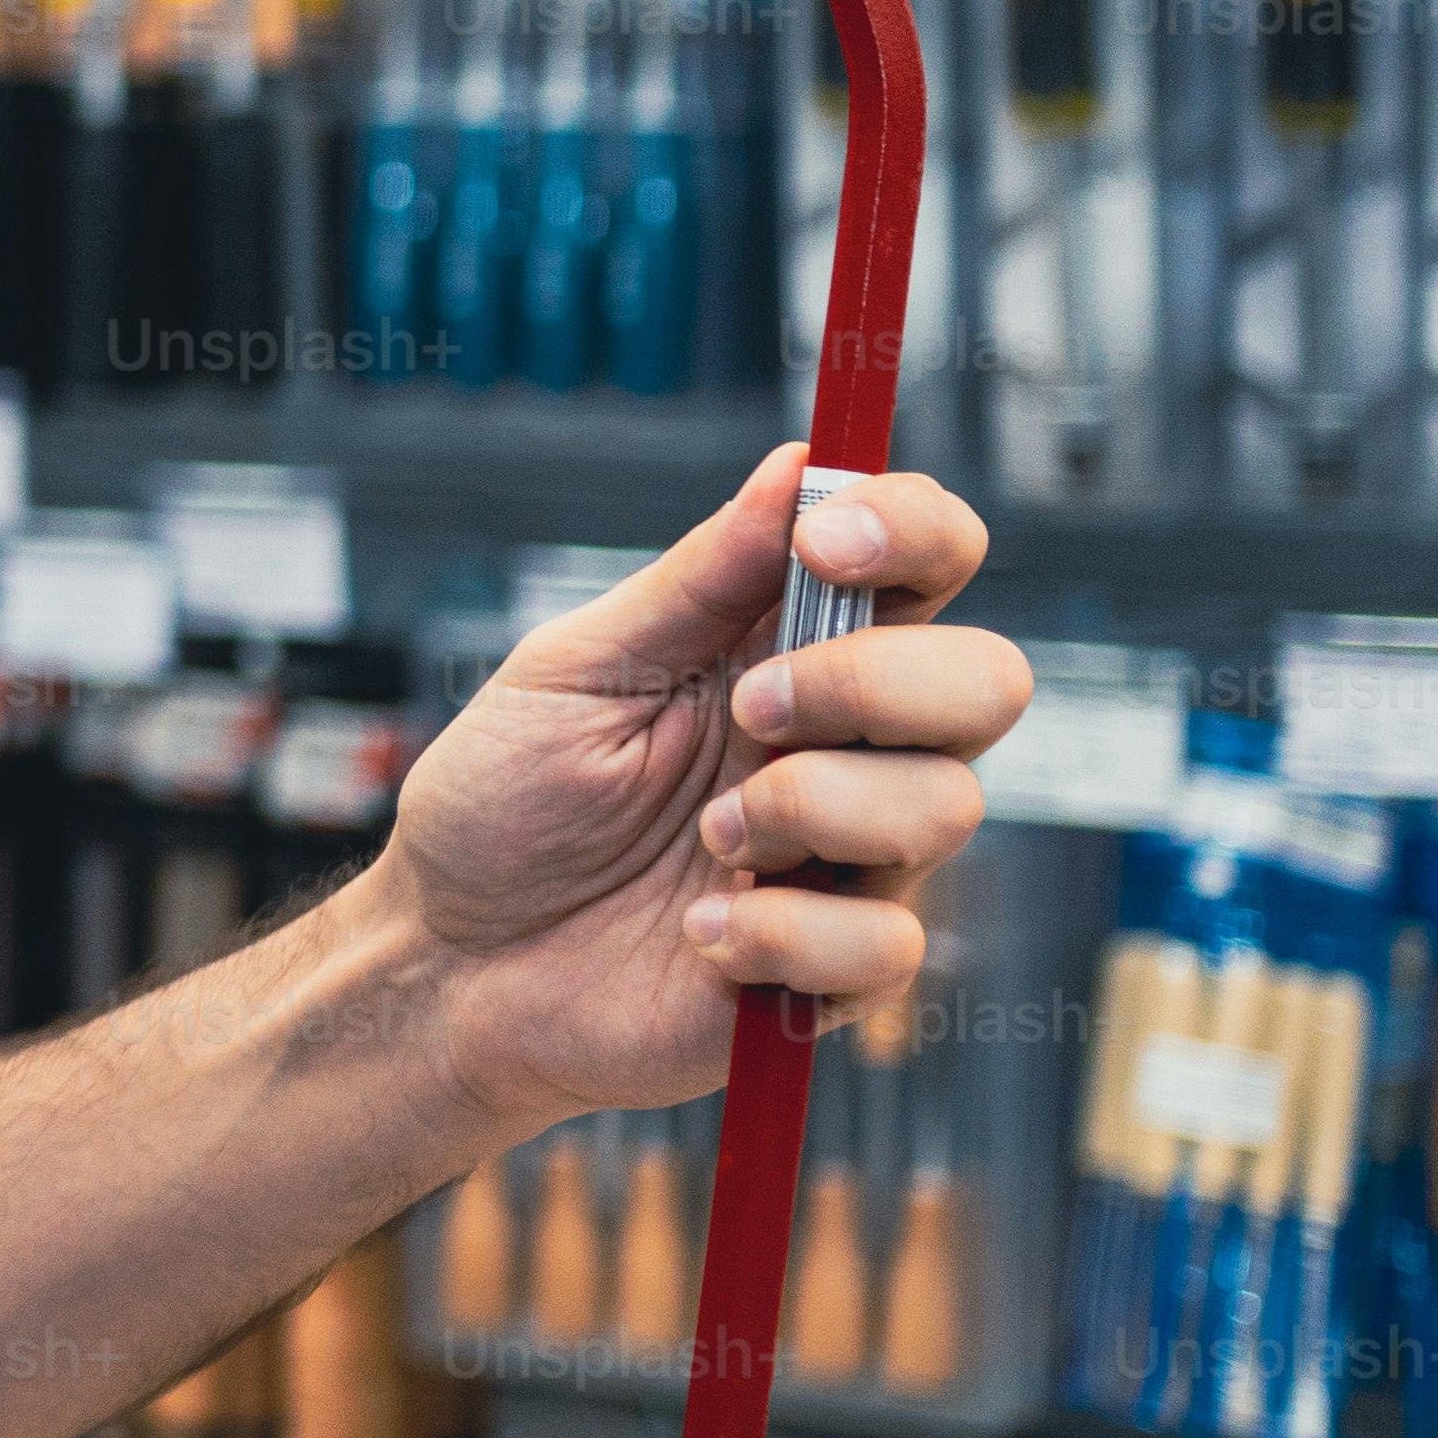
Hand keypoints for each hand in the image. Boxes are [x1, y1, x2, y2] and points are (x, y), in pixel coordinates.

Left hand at [374, 446, 1026, 1133]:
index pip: (929, 564)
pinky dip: (782, 935)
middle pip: (989, 681)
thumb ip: (696, 582)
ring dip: (809, 809)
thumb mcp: (577, 671)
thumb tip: (797, 466)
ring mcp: (853, 861)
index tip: (826, 540)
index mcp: (793, 653)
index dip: (914, 531)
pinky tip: (698, 936)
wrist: (449, 960)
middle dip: (878, 682)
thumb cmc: (508, 806)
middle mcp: (848, 749)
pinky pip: (887, 943)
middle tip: (750, 709)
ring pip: (947, 806)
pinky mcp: (837, 971)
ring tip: (703, 840)